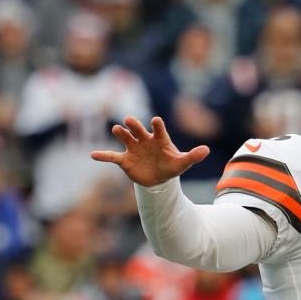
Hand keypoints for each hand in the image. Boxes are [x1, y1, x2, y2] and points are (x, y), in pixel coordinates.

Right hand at [90, 116, 209, 187]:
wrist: (158, 178)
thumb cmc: (171, 166)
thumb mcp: (183, 163)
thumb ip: (193, 156)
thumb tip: (207, 150)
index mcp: (159, 139)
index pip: (158, 129)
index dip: (157, 125)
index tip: (156, 121)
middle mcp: (144, 140)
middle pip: (138, 130)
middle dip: (134, 125)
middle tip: (130, 121)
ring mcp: (133, 149)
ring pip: (125, 138)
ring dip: (121, 133)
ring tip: (117, 129)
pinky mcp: (124, 160)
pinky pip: (112, 156)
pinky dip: (103, 155)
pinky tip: (93, 155)